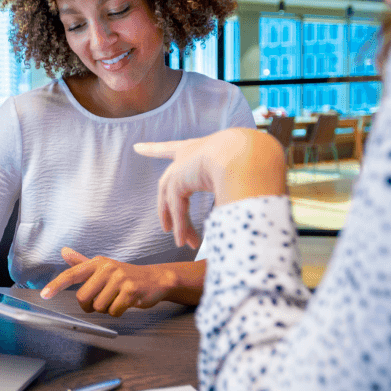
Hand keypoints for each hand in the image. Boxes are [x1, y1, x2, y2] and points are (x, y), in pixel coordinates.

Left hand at [40, 247, 176, 316]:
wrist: (155, 279)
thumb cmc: (126, 275)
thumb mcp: (103, 266)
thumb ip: (82, 262)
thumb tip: (64, 251)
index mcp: (97, 263)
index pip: (72, 274)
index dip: (56, 285)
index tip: (44, 295)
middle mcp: (107, 268)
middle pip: (83, 297)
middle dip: (90, 305)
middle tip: (102, 300)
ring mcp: (119, 278)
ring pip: (99, 306)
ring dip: (106, 308)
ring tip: (117, 298)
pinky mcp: (131, 290)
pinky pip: (114, 311)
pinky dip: (118, 312)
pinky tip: (126, 302)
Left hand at [134, 128, 286, 248]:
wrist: (249, 153)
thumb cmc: (253, 160)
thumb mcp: (241, 174)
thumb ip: (234, 189)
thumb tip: (243, 210)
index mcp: (202, 147)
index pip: (171, 148)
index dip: (154, 149)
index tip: (136, 148)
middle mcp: (187, 154)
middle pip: (168, 183)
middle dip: (165, 205)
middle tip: (165, 227)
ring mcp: (180, 167)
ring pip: (172, 199)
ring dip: (178, 222)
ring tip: (183, 243)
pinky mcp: (178, 180)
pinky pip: (177, 207)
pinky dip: (181, 225)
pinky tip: (183, 242)